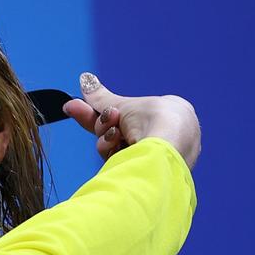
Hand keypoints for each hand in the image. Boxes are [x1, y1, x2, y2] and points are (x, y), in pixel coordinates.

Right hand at [63, 72, 200, 168]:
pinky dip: (116, 154)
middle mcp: (172, 136)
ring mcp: (165, 157)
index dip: (105, 112)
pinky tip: (118, 150)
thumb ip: (101, 97)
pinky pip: (124, 162)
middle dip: (102, 124)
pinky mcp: (154, 175)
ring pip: (121, 147)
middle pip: (121, 130)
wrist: (165, 150)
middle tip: (84, 115)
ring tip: (114, 134)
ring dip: (109, 138)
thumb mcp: (123, 104)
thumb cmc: (155, 121)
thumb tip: (85, 79)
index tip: (80, 107)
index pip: (130, 113)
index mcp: (174, 113)